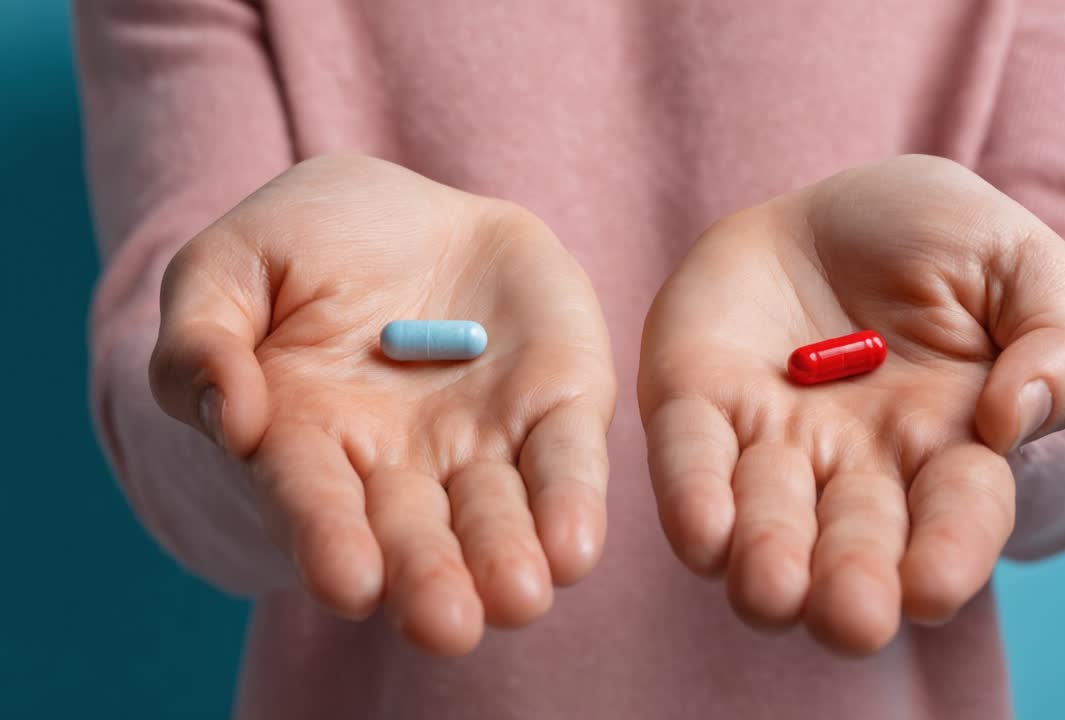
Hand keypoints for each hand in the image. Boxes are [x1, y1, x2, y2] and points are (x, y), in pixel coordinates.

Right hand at [150, 156, 614, 654]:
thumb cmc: (305, 246)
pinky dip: (572, 504)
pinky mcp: (558, 407)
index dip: (330, 540)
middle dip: (430, 580)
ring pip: (497, 517)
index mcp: (307, 442)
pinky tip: (574, 547)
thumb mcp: (228, 264)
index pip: (314, 501)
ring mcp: (483, 443)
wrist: (411, 212)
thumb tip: (231, 423)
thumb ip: (202, 339)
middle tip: (447, 624)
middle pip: (414, 535)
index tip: (351, 583)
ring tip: (520, 596)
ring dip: (507, 561)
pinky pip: (567, 461)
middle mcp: (400, 465)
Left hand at [638, 155, 1064, 653]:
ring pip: (766, 524)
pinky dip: (694, 499)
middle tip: (850, 619)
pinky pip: (690, 459)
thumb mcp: (1025, 266)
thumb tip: (1017, 419)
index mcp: (950, 444)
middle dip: (852, 587)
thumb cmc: (942, 243)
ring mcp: (771, 442)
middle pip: (855, 545)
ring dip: (767, 563)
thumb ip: (1055, 341)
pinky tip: (704, 536)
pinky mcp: (695, 404)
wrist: (832, 207)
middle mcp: (856, 465)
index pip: (957, 518)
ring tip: (772, 593)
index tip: (929, 589)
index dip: (947, 556)